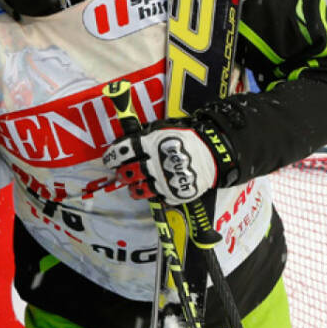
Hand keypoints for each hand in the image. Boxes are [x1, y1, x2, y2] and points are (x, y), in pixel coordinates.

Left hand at [102, 120, 231, 204]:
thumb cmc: (186, 140)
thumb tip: (124, 140)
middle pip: (126, 173)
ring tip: (135, 185)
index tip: (111, 160)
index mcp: (148, 146)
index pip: (120, 152)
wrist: (215, 153)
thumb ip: (144, 136)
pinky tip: (157, 187)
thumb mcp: (163, 130)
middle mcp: (153, 164)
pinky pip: (157, 198)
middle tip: (123, 173)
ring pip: (138, 190)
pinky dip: (155, 194)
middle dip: (122, 173)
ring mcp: (163, 181)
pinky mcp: (174, 194)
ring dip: (134, 188)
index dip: (112, 157)